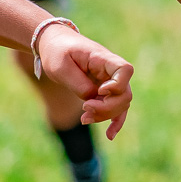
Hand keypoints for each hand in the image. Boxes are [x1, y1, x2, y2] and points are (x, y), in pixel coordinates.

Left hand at [37, 23, 134, 137]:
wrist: (55, 46)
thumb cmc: (57, 52)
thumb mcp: (61, 67)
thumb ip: (79, 85)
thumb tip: (92, 100)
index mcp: (102, 58)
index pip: (125, 70)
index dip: (117, 85)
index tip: (99, 91)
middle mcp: (111, 70)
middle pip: (124, 93)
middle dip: (106, 107)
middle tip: (84, 109)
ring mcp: (110, 81)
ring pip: (121, 103)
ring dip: (105, 115)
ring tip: (84, 119)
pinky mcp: (105, 91)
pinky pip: (117, 107)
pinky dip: (115, 120)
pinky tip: (110, 135)